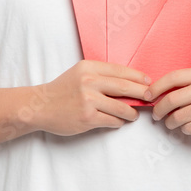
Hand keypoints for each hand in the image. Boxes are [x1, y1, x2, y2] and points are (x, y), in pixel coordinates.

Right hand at [31, 60, 149, 134]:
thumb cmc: (63, 90)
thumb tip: (131, 82)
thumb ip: (101, 75)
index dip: (138, 77)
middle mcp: (89, 82)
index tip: (149, 83)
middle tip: (151, 98)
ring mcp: (88, 100)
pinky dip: (118, 122)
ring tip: (134, 114)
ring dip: (132, 112)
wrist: (40, 106)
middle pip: (125, 87)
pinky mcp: (87, 118)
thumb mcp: (80, 73)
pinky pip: (112, 121)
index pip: (121, 71)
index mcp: (89, 68)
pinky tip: (118, 121)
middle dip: (142, 94)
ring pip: (122, 107)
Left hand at [146, 68, 190, 141]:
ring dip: (170, 122)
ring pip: (179, 116)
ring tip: (170, 122)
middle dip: (159, 109)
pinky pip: (189, 127)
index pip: (173, 77)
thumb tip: (151, 93)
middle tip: (156, 114)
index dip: (156, 87)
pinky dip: (183, 129)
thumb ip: (180, 85)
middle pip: (172, 99)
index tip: (147, 96)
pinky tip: (186, 126)